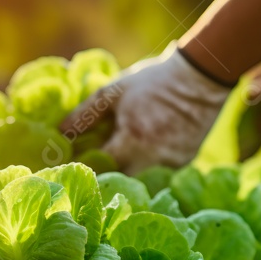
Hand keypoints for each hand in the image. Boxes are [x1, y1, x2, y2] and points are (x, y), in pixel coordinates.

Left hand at [60, 47, 230, 173]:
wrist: (201, 78)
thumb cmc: (154, 82)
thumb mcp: (114, 91)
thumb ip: (85, 113)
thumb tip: (60, 131)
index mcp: (132, 141)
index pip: (97, 168)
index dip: (80, 167)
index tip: (67, 164)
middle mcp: (152, 160)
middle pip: (116, 181)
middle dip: (101, 174)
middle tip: (89, 164)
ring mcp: (170, 166)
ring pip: (137, 181)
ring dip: (123, 172)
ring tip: (114, 158)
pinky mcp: (183, 165)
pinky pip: (155, 175)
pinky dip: (143, 167)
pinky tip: (140, 153)